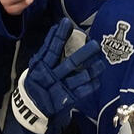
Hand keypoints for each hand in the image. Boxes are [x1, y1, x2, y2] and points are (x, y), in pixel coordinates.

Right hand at [12, 19, 104, 133]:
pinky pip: (83, 91)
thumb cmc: (36, 83)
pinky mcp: (68, 99)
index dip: (59, 36)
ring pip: (80, 77)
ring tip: (101, 62)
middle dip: (84, 53)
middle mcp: (52, 76)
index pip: (51, 49)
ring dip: (92, 69)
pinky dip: (91, 84)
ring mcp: (60, 88)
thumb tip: (56, 30)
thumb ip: (45, 51)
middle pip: (70, 62)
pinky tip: (98, 78)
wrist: (32, 109)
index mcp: (41, 66)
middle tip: (94, 44)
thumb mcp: (36, 67)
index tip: (67, 23)